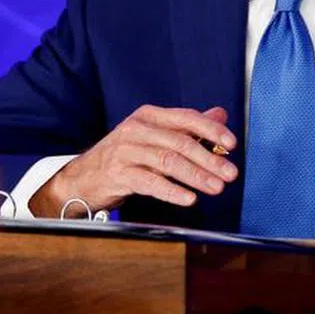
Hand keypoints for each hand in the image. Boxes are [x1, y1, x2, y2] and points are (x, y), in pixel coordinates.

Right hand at [28, 105, 238, 216]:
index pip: (186, 118)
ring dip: (196, 176)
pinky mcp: (118, 174)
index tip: (232, 144)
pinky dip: (172, 191)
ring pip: (168, 162)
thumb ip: (187, 126)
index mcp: (149, 116)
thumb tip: (220, 115)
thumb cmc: (125, 155)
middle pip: (180, 142)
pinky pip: (150, 182)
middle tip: (230, 174)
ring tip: (216, 188)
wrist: (82, 177)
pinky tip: (189, 198)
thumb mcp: (155, 136)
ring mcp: (125, 151)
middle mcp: (137, 129)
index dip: (211, 130)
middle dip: (209, 159)